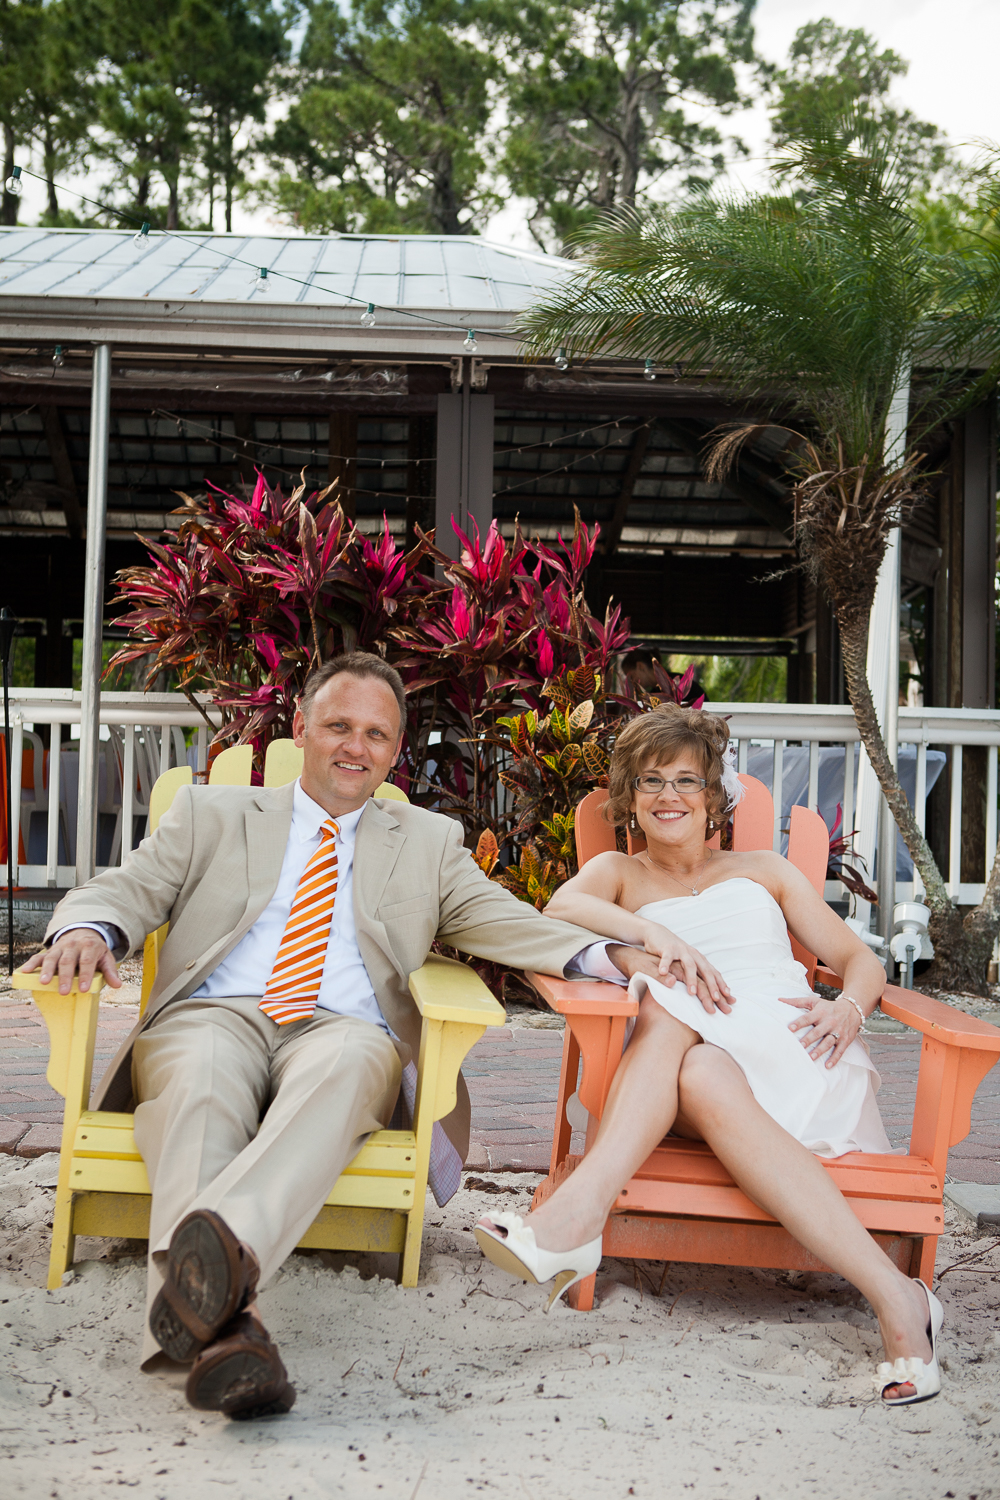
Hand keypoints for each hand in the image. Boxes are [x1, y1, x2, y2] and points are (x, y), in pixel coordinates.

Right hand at [21, 930, 121, 996]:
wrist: (83, 931)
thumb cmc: (94, 950)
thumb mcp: (106, 957)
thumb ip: (110, 971)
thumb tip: (117, 985)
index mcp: (89, 947)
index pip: (87, 962)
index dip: (85, 975)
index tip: (84, 989)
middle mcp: (73, 946)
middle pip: (68, 961)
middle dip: (65, 977)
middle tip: (64, 991)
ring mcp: (60, 948)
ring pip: (52, 958)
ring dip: (46, 971)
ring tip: (43, 982)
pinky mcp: (49, 950)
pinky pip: (38, 956)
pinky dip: (31, 963)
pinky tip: (24, 971)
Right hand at [608, 945, 733, 1014]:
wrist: (657, 933)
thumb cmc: (673, 953)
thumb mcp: (686, 965)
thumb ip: (696, 976)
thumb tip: (708, 994)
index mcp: (699, 960)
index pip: (713, 973)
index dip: (721, 985)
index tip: (729, 997)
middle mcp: (693, 955)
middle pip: (705, 971)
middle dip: (712, 985)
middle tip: (716, 999)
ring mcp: (681, 950)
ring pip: (689, 965)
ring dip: (691, 979)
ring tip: (692, 993)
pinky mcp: (667, 947)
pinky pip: (667, 957)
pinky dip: (666, 964)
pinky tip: (664, 973)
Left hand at [781, 994, 860, 1068]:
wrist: (853, 1009)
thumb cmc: (829, 1007)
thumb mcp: (814, 1002)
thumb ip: (797, 1002)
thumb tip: (780, 1000)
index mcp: (820, 1013)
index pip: (808, 1018)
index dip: (799, 1023)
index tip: (790, 1028)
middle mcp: (829, 1022)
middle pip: (818, 1032)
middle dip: (809, 1039)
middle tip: (800, 1046)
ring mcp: (838, 1032)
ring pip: (828, 1042)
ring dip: (820, 1050)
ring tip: (811, 1057)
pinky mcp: (845, 1040)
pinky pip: (840, 1050)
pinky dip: (835, 1058)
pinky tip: (828, 1066)